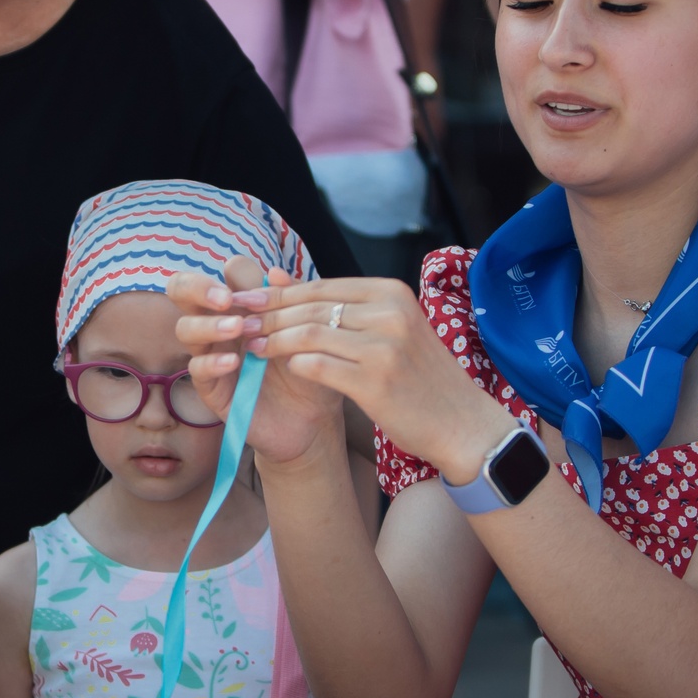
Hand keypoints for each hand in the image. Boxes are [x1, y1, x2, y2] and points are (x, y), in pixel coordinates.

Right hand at [171, 260, 349, 472]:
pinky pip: (196, 369)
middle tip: (225, 299)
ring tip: (238, 330)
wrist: (314, 417)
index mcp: (245, 303)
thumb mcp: (309, 332)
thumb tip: (274, 271)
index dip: (237, 273)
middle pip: (183, 290)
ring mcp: (211, 354)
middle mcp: (220, 322)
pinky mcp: (210, 387)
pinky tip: (234, 363)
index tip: (259, 287)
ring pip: (185, 328)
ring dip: (208, 325)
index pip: (224, 273)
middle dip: (196, 287)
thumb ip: (294, 301)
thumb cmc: (310, 366)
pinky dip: (212, 362)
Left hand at [197, 273, 512, 481]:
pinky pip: (317, 366)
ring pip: (308, 334)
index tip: (246, 301)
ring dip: (273, 340)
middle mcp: (389, 313)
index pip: (320, 287)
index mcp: (392, 293)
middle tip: (236, 322)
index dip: (278, 294)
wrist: (460, 423)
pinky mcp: (374, 382)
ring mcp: (384, 347)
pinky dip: (293, 365)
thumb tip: (274, 274)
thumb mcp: (385, 329)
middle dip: (268, 314)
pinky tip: (279, 370)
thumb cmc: (418, 376)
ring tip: (249, 346)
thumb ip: (333, 304)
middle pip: (310, 307)